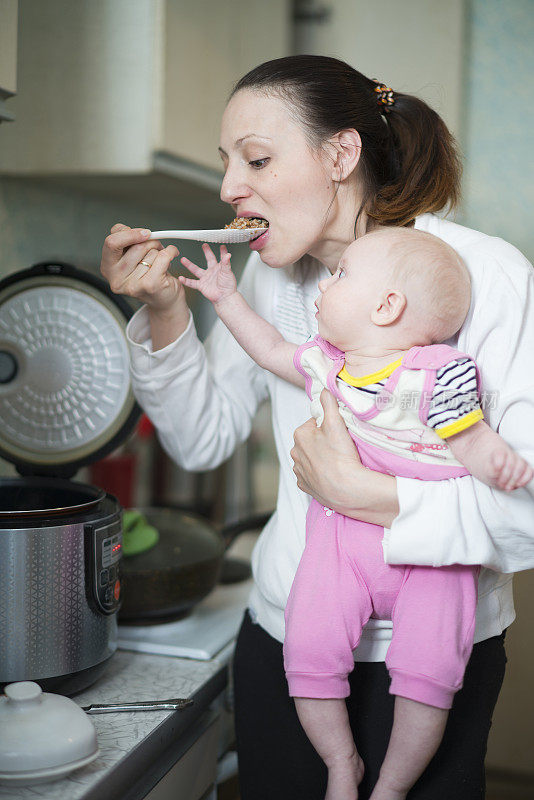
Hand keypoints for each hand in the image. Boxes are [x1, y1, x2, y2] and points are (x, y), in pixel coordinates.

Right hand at [101, 223, 183, 312]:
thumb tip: (139, 232)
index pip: (111, 242)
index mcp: (108, 268)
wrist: (164, 301)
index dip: (128, 233)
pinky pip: (163, 256)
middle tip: (155, 246)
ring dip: (159, 250)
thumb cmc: (148, 276)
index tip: (142, 233)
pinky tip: (172, 255)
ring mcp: (132, 284)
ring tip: (160, 260)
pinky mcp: (150, 285)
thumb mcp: (130, 256)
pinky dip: (171, 251)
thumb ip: (128, 242)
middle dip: (149, 241)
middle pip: (135, 246)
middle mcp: (116, 279)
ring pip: (149, 251)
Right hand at [179, 244, 235, 304]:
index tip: (222, 246)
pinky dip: (186, 281)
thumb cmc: (228, 287)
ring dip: (189, 265)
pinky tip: (181, 278)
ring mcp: (206, 278)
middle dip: (207, 252)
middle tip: (204, 245)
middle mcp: (212, 272)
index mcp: (219, 268)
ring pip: (196, 270)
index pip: (221, 257)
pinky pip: (192, 283)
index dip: (222, 252)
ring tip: (183, 259)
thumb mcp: (227, 272)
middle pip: (209, 259)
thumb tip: (228, 254)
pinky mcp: (201, 285)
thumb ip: (226, 263)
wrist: (225, 297)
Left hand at [291, 389, 364, 506]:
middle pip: (311, 440)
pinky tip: (330, 474)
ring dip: (320, 457)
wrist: (346, 489)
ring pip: (310, 458)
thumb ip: (329, 403)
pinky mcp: (305, 485)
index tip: (339, 432)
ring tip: (336, 461)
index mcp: (299, 435)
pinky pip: (311, 475)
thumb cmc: (340, 456)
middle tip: (340, 446)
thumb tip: (324, 389)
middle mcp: (294, 453)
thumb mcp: (336, 422)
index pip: (314, 423)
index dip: (328, 425)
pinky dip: (319, 473)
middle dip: (323, 441)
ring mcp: (299, 471)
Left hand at [491, 446, 533, 491]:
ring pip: (521, 467)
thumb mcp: (483, 469)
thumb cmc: (488, 466)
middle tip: (500, 484)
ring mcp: (518, 460)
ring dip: (514, 479)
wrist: (491, 465)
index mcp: (497, 451)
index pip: (500, 454)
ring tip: (507, 487)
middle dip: (506, 476)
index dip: (499, 463)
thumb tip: (498, 471)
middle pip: (511, 463)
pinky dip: (525, 479)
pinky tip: (518, 485)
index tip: (496, 470)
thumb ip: (490, 470)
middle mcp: (509, 454)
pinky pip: (529, 471)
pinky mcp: (524, 467)